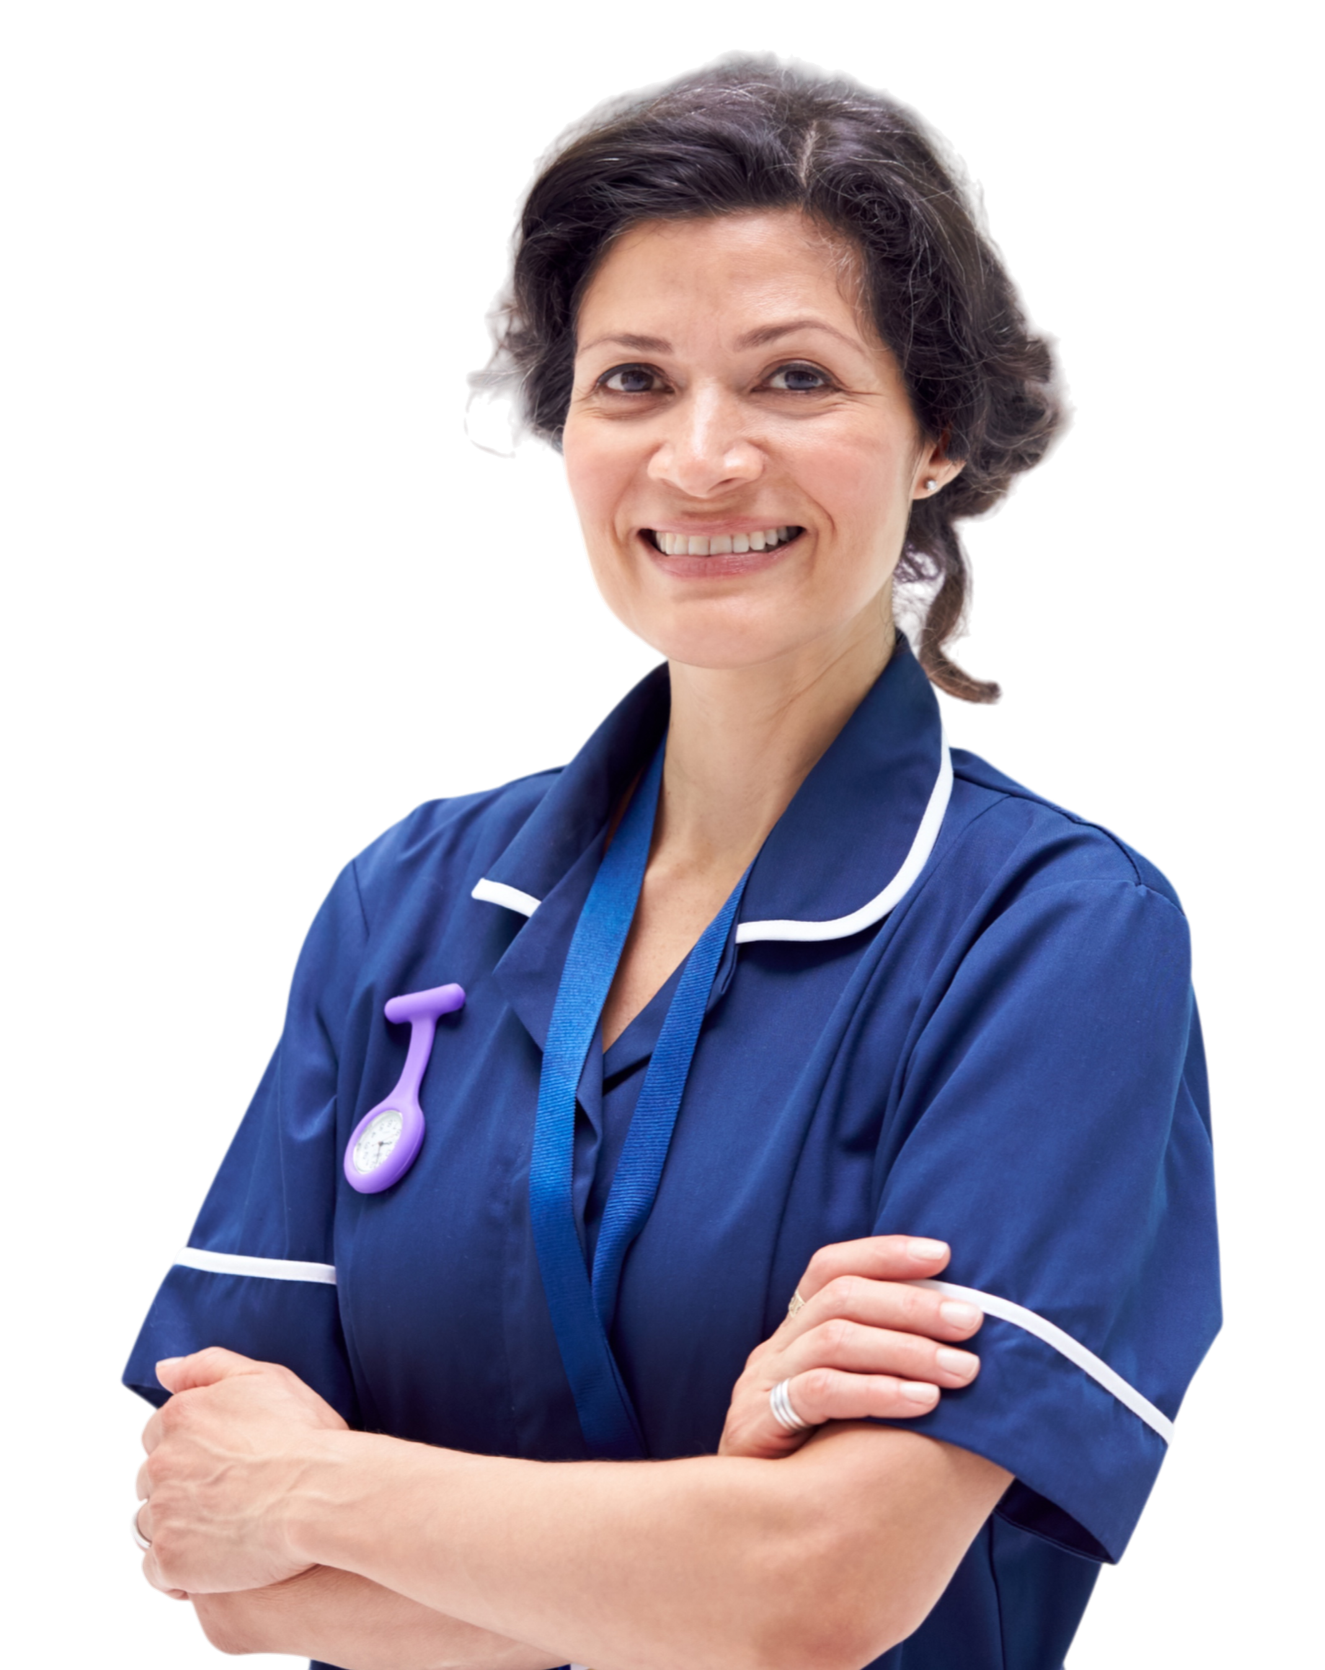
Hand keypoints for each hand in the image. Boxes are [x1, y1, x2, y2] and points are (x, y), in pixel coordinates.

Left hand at [134, 1347, 348, 1597]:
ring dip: (177, 1526)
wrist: (321, 1493)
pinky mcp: (171, 1560)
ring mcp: (163, 1514)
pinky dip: (176, 1569)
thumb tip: (164, 1370)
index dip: (187, 1449)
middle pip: (151, 1479)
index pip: (157, 1434)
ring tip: (223, 1530)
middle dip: (179, 1487)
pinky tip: (210, 1562)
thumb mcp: (262, 1378)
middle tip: (225, 1496)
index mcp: (180, 1417)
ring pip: (150, 1523)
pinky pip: (155, 1570)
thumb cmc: (303, 1436)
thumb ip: (207, 1366)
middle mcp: (161, 1463)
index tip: (216, 1463)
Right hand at [717, 1236, 982, 1459]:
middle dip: (913, 1304)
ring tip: (962, 1370)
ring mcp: (760, 1384)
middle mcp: (774, 1348)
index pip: (831, 1267)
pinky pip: (818, 1393)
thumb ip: (887, 1365)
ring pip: (835, 1340)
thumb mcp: (851, 1404)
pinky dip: (875, 1391)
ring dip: (907, 1349)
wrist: (759, 1533)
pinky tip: (922, 1403)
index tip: (944, 1254)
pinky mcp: (755, 1426)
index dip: (885, 1253)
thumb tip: (968, 1334)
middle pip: (842, 1298)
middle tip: (971, 1322)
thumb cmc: (822, 1463)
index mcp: (795, 1332)